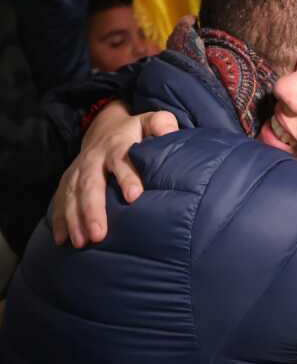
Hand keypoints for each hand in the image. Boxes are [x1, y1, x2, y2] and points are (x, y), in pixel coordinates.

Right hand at [52, 102, 178, 247]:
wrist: (105, 127)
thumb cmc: (136, 131)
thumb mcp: (150, 121)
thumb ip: (161, 123)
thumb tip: (169, 130)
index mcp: (117, 146)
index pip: (121, 161)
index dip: (127, 177)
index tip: (134, 196)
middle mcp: (94, 160)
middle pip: (91, 185)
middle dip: (93, 210)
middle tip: (99, 234)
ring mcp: (79, 171)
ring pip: (73, 196)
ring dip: (75, 220)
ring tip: (81, 242)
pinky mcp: (69, 181)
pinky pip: (61, 200)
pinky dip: (59, 219)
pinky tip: (62, 239)